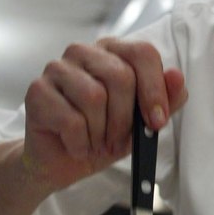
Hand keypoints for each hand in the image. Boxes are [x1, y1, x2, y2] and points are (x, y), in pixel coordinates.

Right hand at [22, 38, 187, 188]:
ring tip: (96, 142)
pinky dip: (80, 143)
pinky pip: (70, 119)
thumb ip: (166, 99)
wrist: (63, 162)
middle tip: (117, 139)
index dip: (154, 89)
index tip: (157, 121)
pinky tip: (76, 146)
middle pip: (120, 76)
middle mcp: (83, 52)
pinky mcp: (37, 91)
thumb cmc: (103, 135)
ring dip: (101, 132)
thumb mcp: (143, 122)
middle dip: (124, 118)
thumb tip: (177, 77)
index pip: (142, 52)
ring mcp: (56, 68)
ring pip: (94, 96)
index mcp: (112, 52)